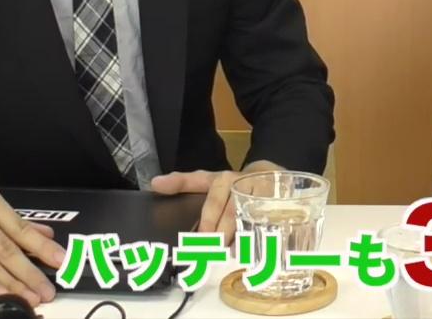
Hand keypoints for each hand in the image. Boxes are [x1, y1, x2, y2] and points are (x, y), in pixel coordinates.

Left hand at [148, 160, 281, 243]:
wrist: (267, 175)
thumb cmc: (231, 183)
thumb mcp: (207, 178)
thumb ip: (182, 182)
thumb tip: (156, 184)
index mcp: (224, 180)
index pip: (214, 199)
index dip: (208, 219)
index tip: (202, 237)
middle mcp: (243, 187)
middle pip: (232, 213)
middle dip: (220, 234)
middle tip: (210, 252)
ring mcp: (261, 198)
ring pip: (250, 221)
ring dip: (239, 240)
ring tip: (228, 255)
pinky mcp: (276, 210)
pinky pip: (268, 227)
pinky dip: (258, 242)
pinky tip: (250, 254)